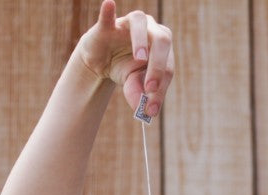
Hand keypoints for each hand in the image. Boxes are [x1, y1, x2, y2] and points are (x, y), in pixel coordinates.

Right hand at [77, 0, 172, 117]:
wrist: (100, 62)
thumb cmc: (123, 69)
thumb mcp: (132, 85)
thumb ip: (140, 95)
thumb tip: (147, 111)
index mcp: (163, 48)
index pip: (167, 67)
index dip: (161, 88)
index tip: (152, 108)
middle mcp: (151, 30)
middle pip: (162, 42)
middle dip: (158, 66)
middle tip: (150, 87)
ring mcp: (130, 24)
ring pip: (140, 24)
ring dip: (141, 40)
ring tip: (139, 58)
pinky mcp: (108, 24)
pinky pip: (109, 16)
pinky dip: (108, 11)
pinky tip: (109, 5)